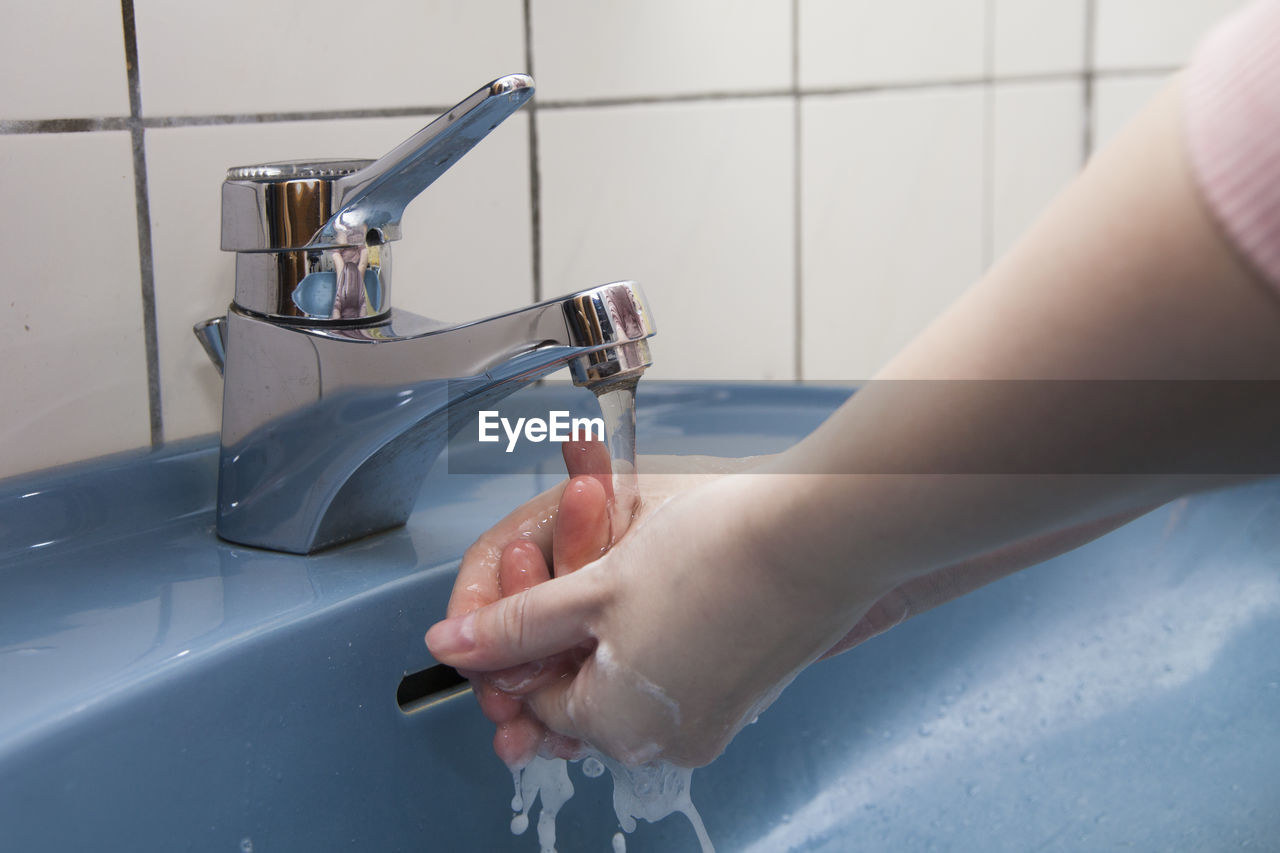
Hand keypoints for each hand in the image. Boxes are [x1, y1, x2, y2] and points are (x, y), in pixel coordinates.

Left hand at [432, 447, 1149, 767]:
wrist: (822, 534)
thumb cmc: (712, 555)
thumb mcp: (592, 588)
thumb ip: (515, 626)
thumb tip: (446, 647)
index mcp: (619, 726)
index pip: (535, 700)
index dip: (519, 641)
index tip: (525, 590)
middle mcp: (667, 741)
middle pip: (583, 691)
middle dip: (568, 630)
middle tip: (578, 568)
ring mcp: (712, 719)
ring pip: (629, 677)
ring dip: (611, 625)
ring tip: (623, 563)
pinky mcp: (746, 691)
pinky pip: (677, 669)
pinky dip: (658, 629)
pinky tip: (668, 578)